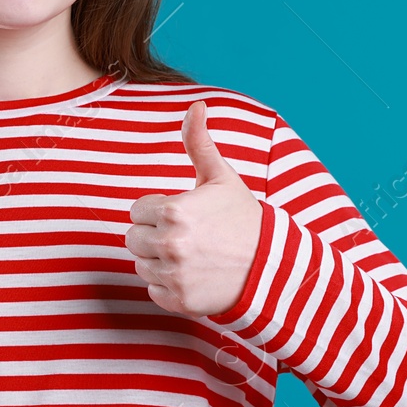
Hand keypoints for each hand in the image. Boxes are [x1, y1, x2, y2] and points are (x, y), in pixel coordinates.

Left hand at [126, 100, 263, 317]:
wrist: (272, 265)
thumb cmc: (243, 217)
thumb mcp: (221, 177)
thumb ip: (199, 142)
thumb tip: (196, 105)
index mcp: (173, 211)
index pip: (137, 211)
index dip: (158, 211)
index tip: (184, 214)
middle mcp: (169, 245)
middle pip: (133, 239)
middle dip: (154, 235)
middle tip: (187, 236)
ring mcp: (174, 276)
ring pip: (141, 265)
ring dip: (159, 261)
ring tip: (191, 255)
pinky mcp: (179, 302)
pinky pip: (154, 291)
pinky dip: (169, 286)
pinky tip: (193, 275)